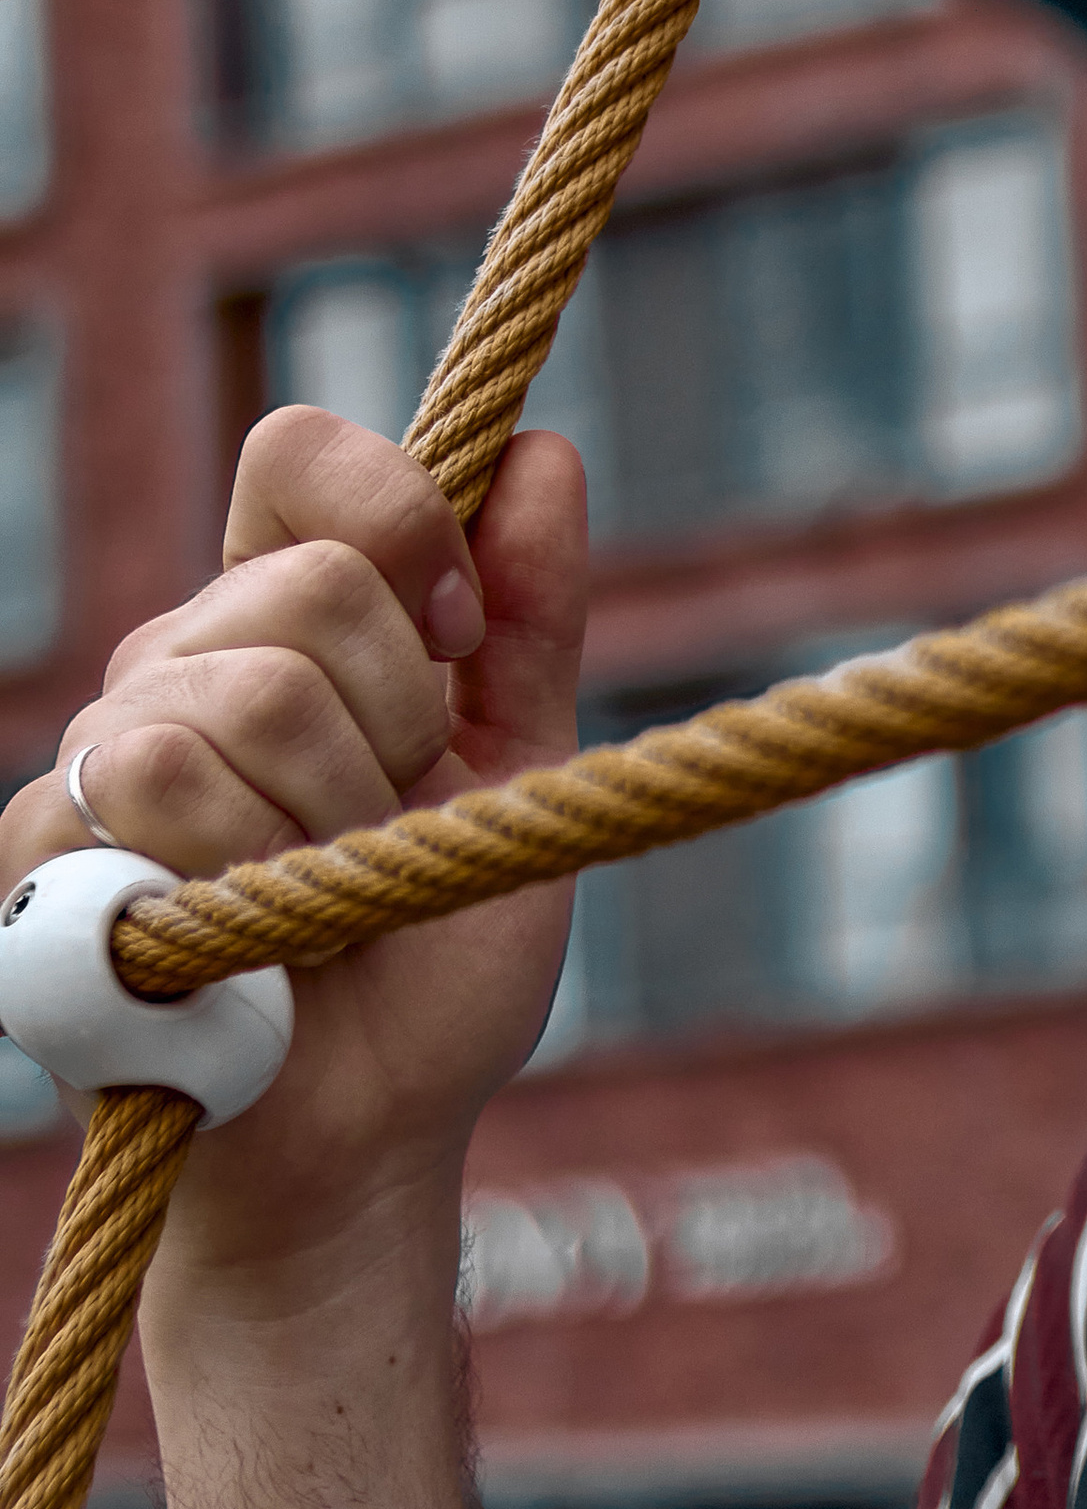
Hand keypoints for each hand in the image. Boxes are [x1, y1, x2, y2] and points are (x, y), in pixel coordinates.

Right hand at [0, 407, 585, 1274]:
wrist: (377, 1127)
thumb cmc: (441, 946)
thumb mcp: (522, 762)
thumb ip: (532, 612)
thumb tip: (544, 450)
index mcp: (288, 616)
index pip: (301, 457)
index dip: (401, 514)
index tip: (461, 630)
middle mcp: (182, 659)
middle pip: (312, 585)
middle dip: (403, 721)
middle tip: (391, 822)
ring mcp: (101, 751)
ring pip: (249, 691)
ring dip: (337, 815)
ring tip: (329, 893)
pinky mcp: (42, 853)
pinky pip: (158, 785)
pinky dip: (255, 875)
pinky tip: (259, 939)